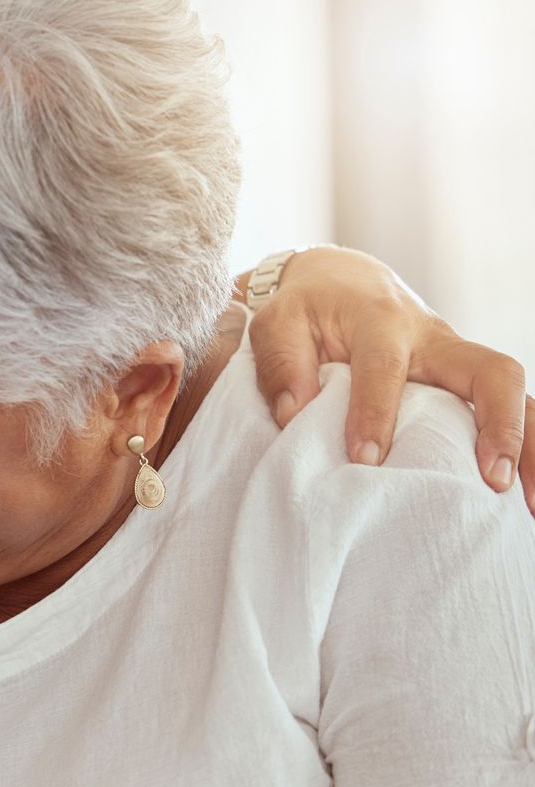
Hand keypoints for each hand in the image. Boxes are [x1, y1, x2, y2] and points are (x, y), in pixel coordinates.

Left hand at [247, 245, 532, 512]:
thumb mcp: (277, 321)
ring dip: (528, 444)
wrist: (341, 282)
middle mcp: (433, 338)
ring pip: (511, 392)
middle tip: (493, 481)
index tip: (365, 459)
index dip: (375, 412)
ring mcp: (456, 359)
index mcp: (380, 321)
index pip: (385, 367)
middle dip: (500, 425)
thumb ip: (281, 363)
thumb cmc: (307, 308)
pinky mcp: (463, 378)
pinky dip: (521, 444)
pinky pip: (504, 405)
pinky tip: (522, 493)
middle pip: (490, 371)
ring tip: (530, 504)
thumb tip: (293, 413)